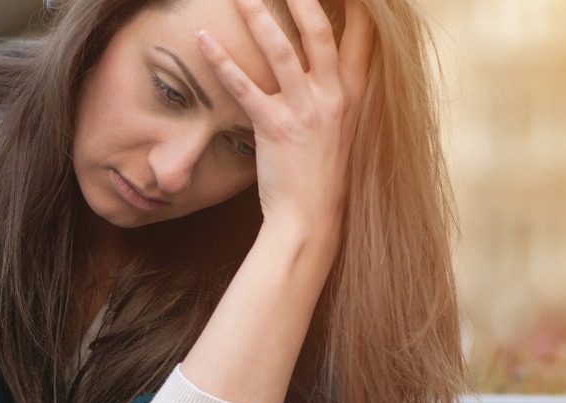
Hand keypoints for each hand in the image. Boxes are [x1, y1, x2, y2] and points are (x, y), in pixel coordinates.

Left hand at [197, 0, 373, 226]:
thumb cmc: (321, 172)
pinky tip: (203, 38)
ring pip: (280, 49)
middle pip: (319, 30)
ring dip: (257, 15)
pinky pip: (244, 86)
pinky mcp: (275, 127)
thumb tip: (325, 60)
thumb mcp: (342, 126)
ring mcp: (305, 111)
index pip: (362, 35)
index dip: (355, 6)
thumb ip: (338, 90)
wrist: (310, 218)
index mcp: (353, 93)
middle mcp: (333, 96)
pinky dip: (221, 59)